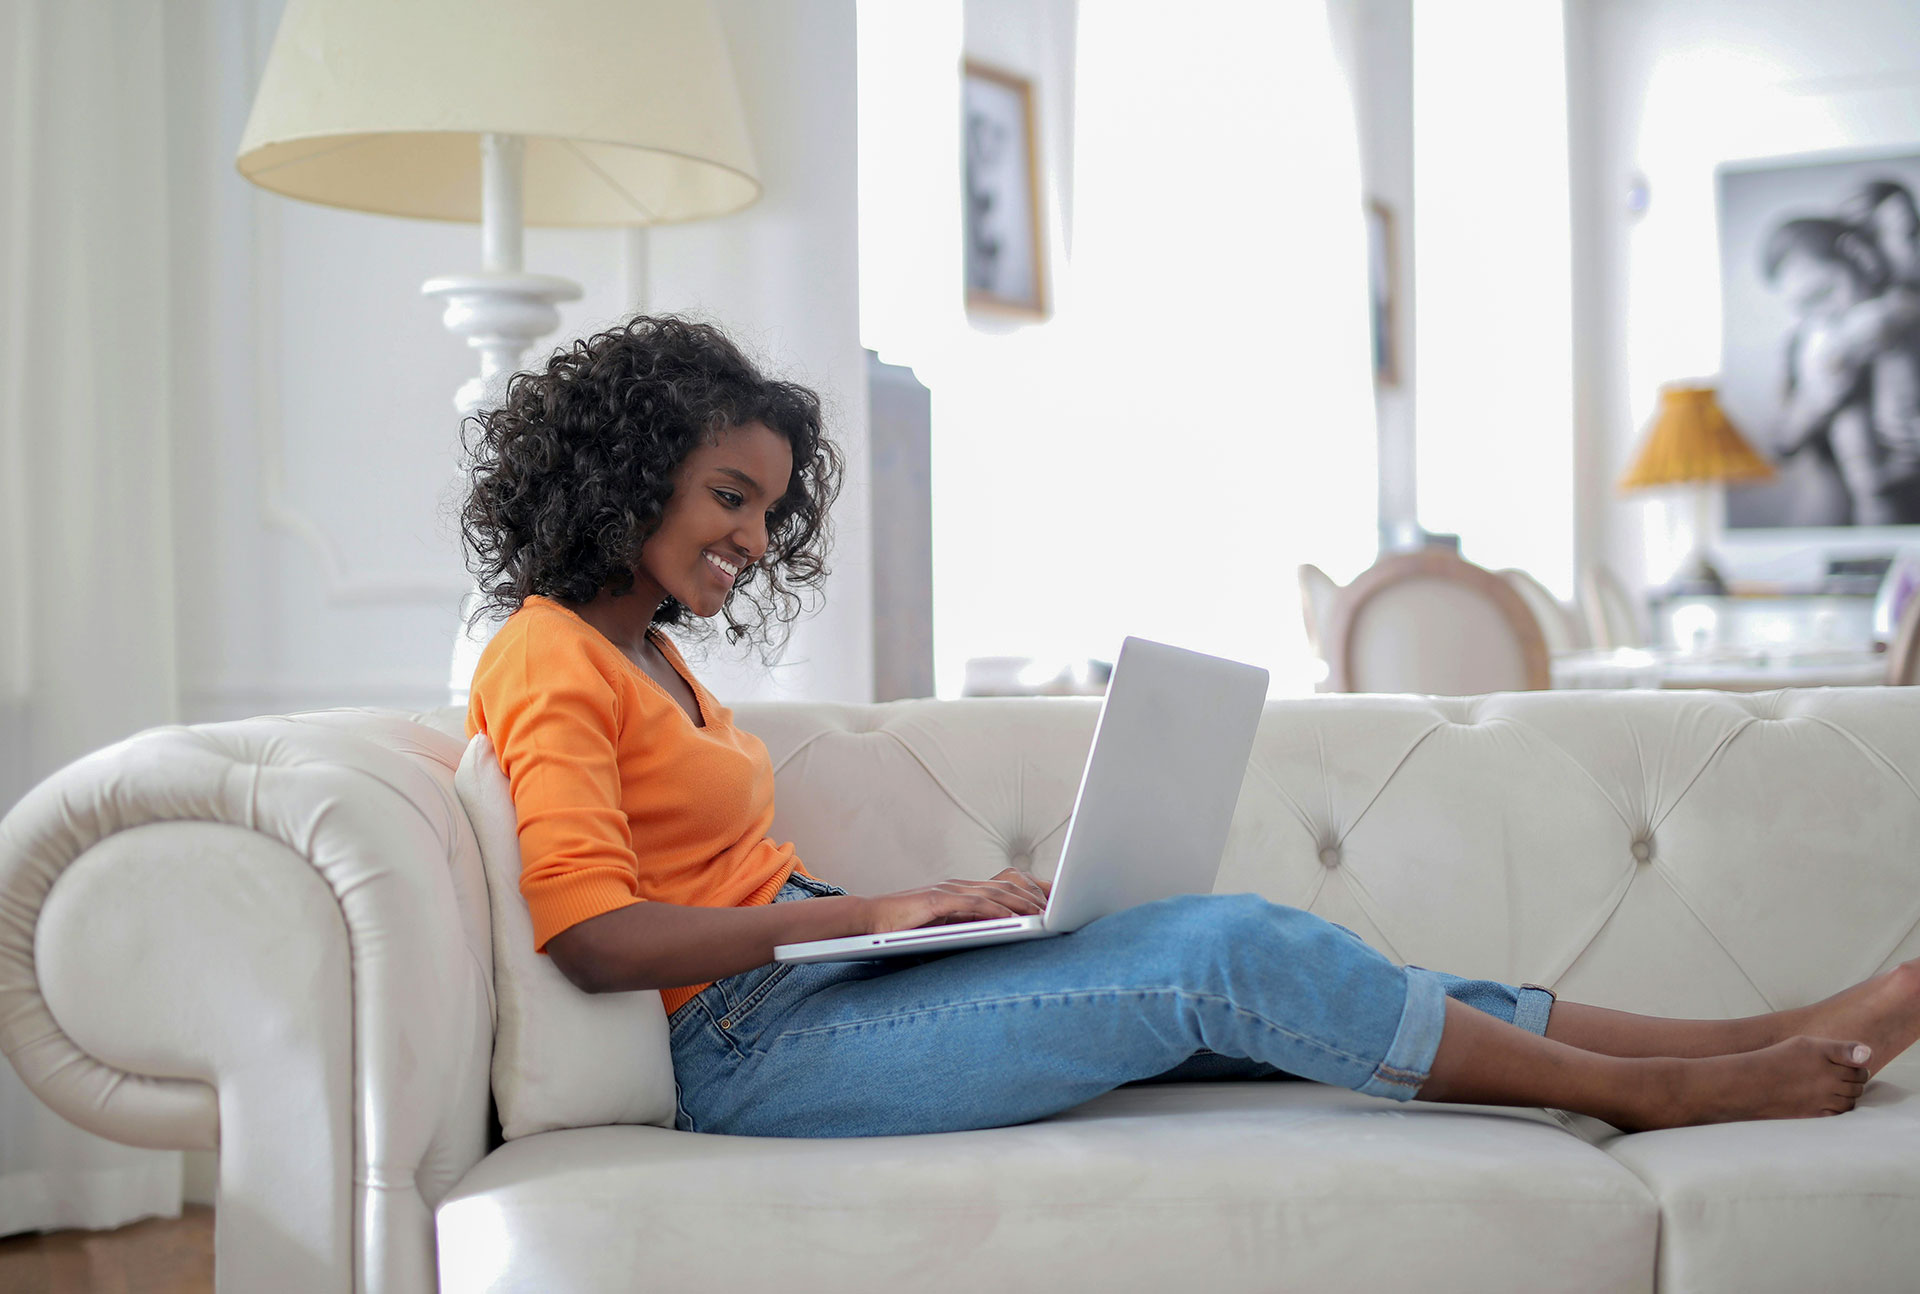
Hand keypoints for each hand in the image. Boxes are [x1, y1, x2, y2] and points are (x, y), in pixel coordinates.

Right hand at [858, 868, 1051, 934]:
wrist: (868, 919)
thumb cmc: (904, 927)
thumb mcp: (944, 925)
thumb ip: (968, 925)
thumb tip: (999, 935)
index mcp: (964, 890)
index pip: (1006, 886)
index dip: (1032, 893)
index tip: (1056, 905)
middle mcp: (960, 885)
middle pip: (1008, 885)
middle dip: (1036, 897)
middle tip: (1061, 911)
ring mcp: (949, 890)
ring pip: (996, 893)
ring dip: (1023, 905)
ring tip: (1044, 917)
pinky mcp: (937, 900)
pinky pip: (973, 904)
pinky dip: (996, 912)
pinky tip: (1013, 921)